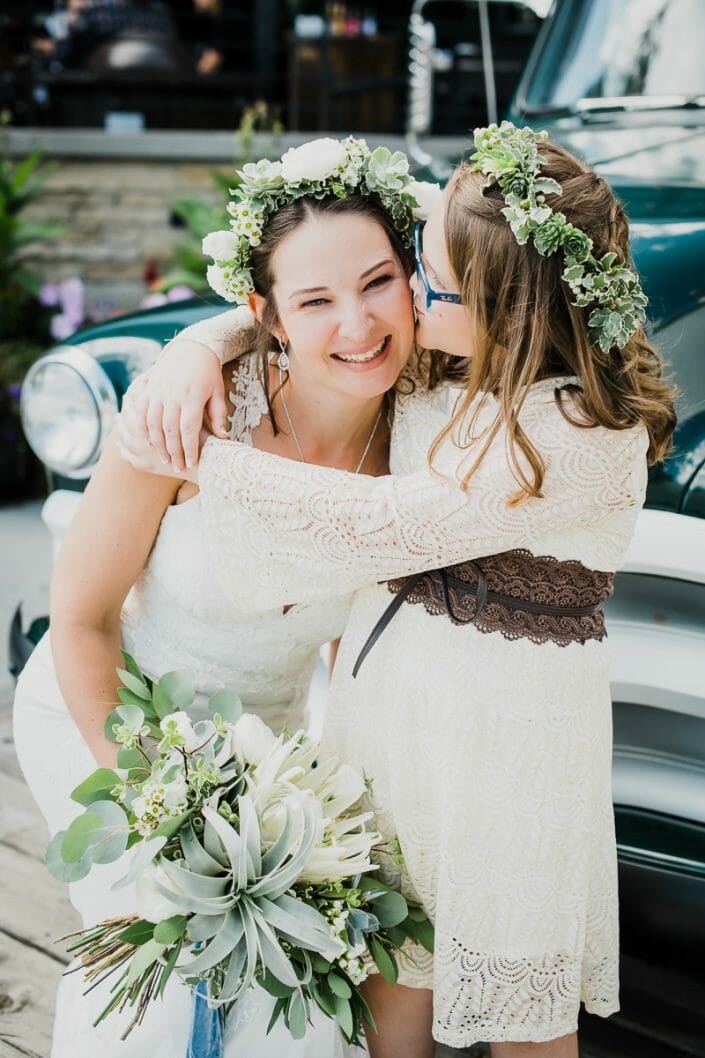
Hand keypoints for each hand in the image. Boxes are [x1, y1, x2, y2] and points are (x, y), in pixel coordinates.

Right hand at [118, 339, 228, 471]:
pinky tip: (149, 442)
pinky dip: (144, 428)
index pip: (189, 430)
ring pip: (153, 424)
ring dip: (158, 444)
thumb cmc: (208, 373)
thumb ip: (218, 415)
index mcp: (192, 398)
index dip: (189, 449)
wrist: (191, 348)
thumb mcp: (218, 393)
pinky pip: (142, 412)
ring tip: (165, 459)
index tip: (192, 463)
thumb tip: (222, 438)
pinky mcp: (149, 389)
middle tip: (178, 467)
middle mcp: (173, 396)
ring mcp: (158, 392)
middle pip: (170, 431)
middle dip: (174, 452)